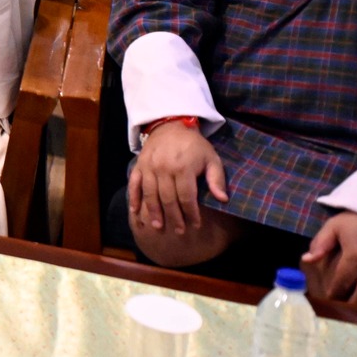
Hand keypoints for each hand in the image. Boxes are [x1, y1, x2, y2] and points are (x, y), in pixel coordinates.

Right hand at [128, 121, 226, 236]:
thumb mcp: (211, 158)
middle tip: (179, 231)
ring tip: (158, 226)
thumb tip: (222, 199)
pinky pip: (134, 184)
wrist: (171, 125)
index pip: (186, 197)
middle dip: (174, 217)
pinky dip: (134, 198)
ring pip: (150, 194)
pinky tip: (136, 212)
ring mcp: (149, 167)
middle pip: (168, 199)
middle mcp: (164, 169)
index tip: (195, 225)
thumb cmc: (194, 145)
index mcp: (183, 168)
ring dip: (154, 212)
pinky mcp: (139, 165)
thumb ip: (217, 179)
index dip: (191, 213)